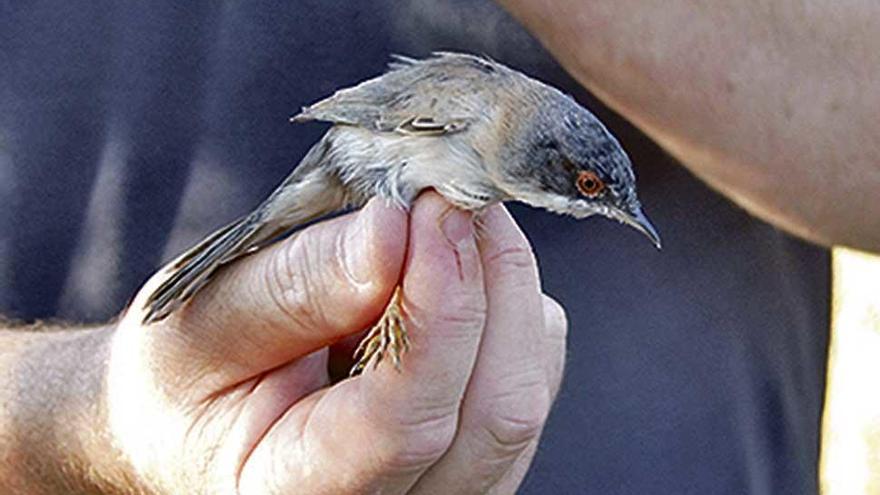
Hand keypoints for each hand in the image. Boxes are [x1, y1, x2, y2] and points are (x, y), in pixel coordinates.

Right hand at [7, 192, 566, 493]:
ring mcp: (450, 490)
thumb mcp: (201, 327)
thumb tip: (395, 227)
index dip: (438, 306)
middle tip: (450, 189)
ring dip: (502, 284)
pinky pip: (532, 372)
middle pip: (498, 408)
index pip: (406, 420)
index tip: (432, 208)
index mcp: (302, 492)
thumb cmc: (188, 381)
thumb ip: (294, 288)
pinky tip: (449, 274)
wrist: (202, 423)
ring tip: (437, 228)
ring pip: (527, 386)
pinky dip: (508, 303)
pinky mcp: (480, 453)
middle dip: (490, 278)